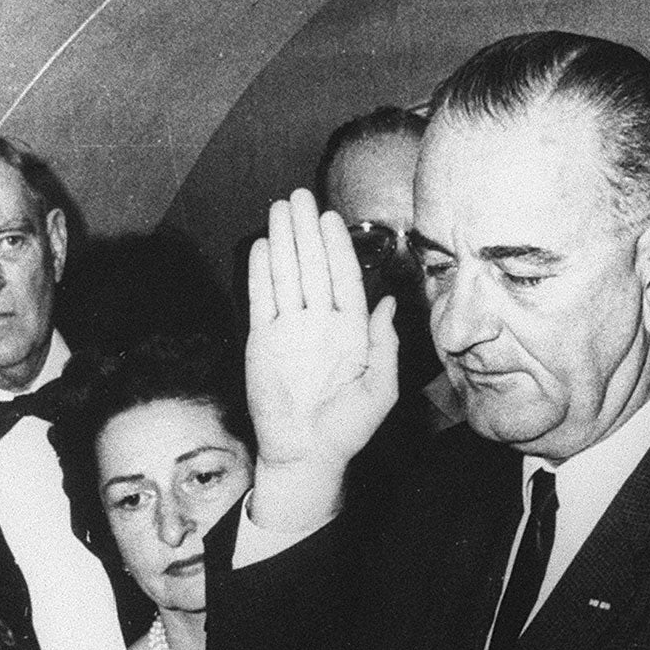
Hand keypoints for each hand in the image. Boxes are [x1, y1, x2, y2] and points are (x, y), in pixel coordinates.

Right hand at [246, 190, 399, 530]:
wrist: (305, 454)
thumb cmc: (347, 428)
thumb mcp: (380, 390)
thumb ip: (385, 346)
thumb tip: (388, 303)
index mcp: (351, 330)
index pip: (343, 278)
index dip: (336, 246)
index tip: (330, 217)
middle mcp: (320, 323)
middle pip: (311, 266)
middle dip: (306, 230)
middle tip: (299, 195)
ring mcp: (290, 329)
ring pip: (286, 274)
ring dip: (283, 240)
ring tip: (280, 207)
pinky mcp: (262, 339)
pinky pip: (262, 299)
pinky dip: (262, 272)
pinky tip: (264, 246)